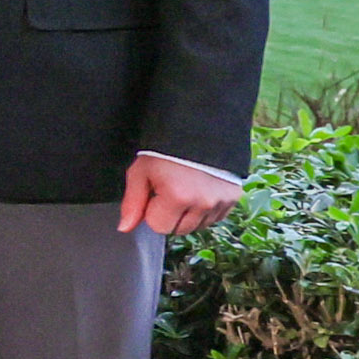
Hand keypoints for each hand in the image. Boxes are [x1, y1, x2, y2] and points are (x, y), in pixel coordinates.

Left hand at [119, 153, 238, 236]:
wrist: (200, 128)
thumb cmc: (166, 149)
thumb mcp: (141, 171)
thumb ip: (133, 202)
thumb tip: (125, 228)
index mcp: (178, 197)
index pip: (159, 227)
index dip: (153, 211)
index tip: (155, 193)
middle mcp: (202, 203)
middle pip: (179, 230)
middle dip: (170, 215)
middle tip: (170, 190)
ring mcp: (221, 202)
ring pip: (198, 226)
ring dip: (189, 214)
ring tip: (186, 188)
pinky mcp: (233, 198)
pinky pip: (215, 219)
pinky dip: (206, 210)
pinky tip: (200, 191)